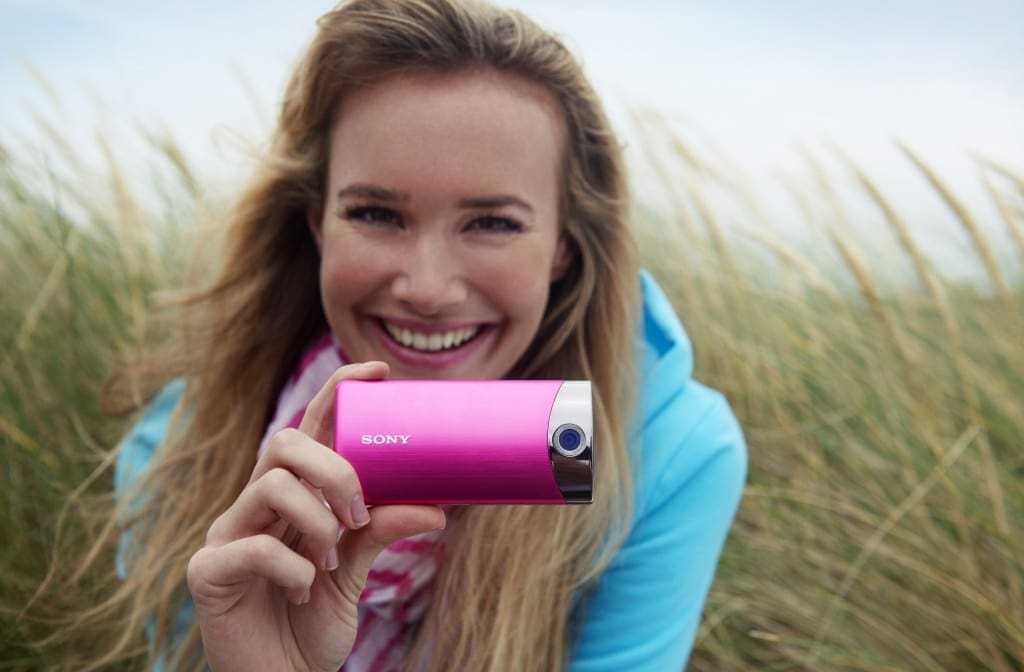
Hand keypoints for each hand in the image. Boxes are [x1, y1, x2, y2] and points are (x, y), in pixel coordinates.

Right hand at [186, 361, 446, 671]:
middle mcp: (253, 505)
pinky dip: (293, 568)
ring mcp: (226, 534)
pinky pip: (252, 547)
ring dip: (317, 520)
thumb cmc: (312, 621)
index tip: (380, 371)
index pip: (309, 428)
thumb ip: (381, 532)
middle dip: (333, 468)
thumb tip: (436, 508)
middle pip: (283, 442)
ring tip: (332, 560)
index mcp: (288, 495)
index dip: (337, 391)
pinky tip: (303, 591)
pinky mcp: (207, 572)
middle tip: (359, 513)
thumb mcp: (355, 570)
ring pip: (271, 484)